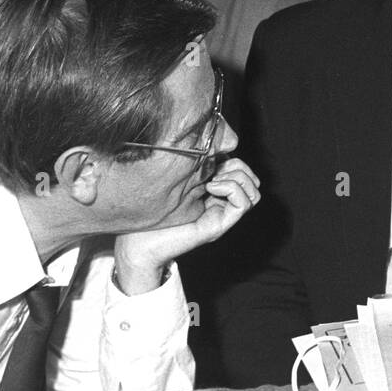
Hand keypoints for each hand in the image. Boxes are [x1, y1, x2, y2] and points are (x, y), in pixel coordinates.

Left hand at [112, 157, 260, 294]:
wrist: (137, 242)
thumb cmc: (148, 212)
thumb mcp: (174, 180)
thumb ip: (192, 168)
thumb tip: (211, 148)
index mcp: (213, 194)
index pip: (243, 173)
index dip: (232, 159)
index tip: (209, 157)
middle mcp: (220, 206)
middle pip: (253, 182)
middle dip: (238, 168)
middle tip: (212, 170)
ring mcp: (221, 217)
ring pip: (254, 193)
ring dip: (237, 179)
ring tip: (211, 180)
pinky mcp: (218, 226)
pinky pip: (243, 204)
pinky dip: (231, 189)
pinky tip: (209, 187)